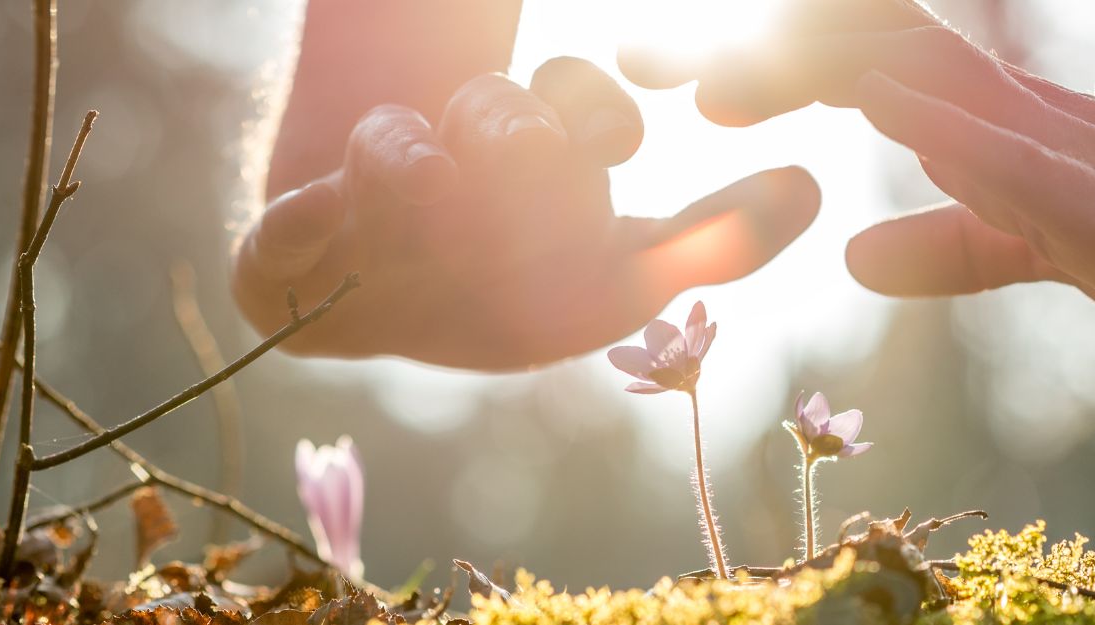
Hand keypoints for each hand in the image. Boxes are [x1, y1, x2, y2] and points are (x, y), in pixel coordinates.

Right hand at [234, 57, 819, 369]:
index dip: (597, 110)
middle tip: (533, 160)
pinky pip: (279, 239)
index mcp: (537, 150)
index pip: (575, 98)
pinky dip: (296, 232)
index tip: (624, 143)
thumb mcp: (621, 276)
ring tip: (423, 183)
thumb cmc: (518, 286)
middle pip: (492, 113)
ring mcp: (371, 197)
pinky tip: (317, 227)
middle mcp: (454, 157)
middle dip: (513, 133)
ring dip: (408, 158)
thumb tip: (815, 187)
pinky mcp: (288, 255)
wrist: (382, 308)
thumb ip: (713, 239)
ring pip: (394, 147)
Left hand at [622, 4, 1094, 381]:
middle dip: (752, 55)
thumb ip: (956, 246)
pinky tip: (866, 118)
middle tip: (640, 64)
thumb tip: (856, 252)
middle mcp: (1005, 115)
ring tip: (712, 80)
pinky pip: (1000, 155)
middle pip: (860, 54)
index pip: (857, 66)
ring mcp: (1052, 149)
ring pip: (913, 81)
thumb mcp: (1040, 252)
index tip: (665, 72)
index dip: (763, 58)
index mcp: (986, 125)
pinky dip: (926, 130)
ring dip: (808, 75)